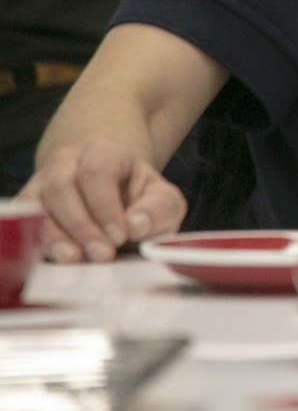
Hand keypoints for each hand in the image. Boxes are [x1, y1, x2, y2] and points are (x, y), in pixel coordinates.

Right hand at [26, 140, 184, 263]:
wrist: (113, 194)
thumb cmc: (138, 198)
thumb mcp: (163, 199)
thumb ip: (158, 209)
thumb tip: (136, 225)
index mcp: (105, 152)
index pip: (97, 171)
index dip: (105, 205)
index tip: (120, 235)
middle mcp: (67, 163)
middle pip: (62, 187)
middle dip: (82, 225)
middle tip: (102, 255)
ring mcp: (43, 184)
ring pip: (36, 205)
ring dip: (56, 236)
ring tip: (75, 259)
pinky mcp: (28, 209)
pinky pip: (22, 222)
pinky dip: (37, 241)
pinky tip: (55, 257)